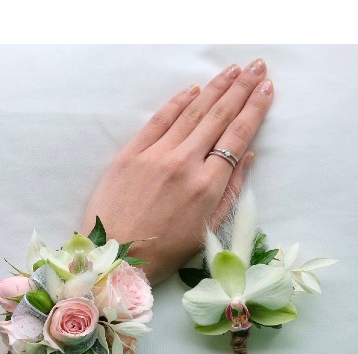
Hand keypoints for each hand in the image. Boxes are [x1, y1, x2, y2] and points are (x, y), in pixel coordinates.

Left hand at [81, 58, 272, 283]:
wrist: (115, 256)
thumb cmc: (165, 251)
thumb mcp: (208, 230)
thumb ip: (231, 192)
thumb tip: (247, 156)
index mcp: (207, 186)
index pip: (237, 136)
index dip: (254, 110)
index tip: (267, 89)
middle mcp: (184, 163)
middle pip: (217, 116)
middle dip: (241, 88)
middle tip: (256, 66)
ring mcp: (155, 155)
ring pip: (191, 112)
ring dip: (215, 88)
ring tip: (233, 70)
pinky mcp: (130, 154)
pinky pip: (159, 119)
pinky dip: (177, 102)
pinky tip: (193, 89)